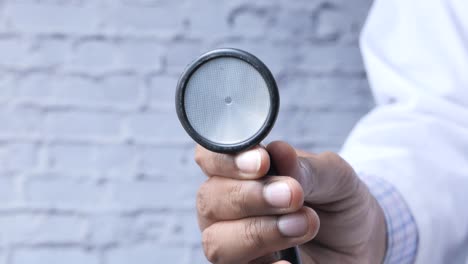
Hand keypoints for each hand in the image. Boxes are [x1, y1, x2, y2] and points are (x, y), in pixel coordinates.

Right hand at [194, 141, 386, 263]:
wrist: (360, 243)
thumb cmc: (337, 201)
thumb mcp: (334, 178)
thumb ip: (306, 167)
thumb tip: (279, 151)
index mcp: (241, 173)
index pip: (210, 158)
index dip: (225, 159)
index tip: (261, 162)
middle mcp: (228, 209)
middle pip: (208, 200)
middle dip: (249, 196)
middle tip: (292, 195)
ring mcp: (235, 244)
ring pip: (217, 242)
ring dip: (258, 232)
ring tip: (303, 224)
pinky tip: (289, 261)